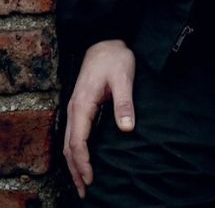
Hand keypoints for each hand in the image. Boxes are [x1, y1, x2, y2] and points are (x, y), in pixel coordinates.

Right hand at [63, 39, 135, 198]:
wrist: (104, 41)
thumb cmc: (115, 58)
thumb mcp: (123, 77)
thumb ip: (124, 103)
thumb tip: (127, 129)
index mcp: (82, 104)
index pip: (78, 141)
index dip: (83, 162)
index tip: (90, 178)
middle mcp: (74, 109)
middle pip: (69, 147)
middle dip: (75, 170)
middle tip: (84, 190)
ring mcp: (75, 108)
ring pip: (68, 142)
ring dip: (73, 163)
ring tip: (81, 182)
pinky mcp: (80, 107)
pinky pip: (73, 134)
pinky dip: (74, 151)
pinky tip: (82, 159)